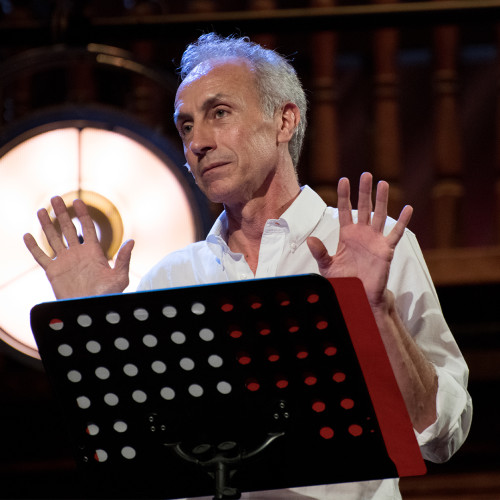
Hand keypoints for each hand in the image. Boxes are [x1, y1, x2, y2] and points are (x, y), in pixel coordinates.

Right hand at [24, 196, 133, 298]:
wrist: (91, 309)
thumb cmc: (108, 295)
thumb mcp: (119, 276)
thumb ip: (124, 259)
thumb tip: (132, 241)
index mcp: (93, 252)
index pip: (86, 227)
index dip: (82, 213)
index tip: (77, 200)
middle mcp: (78, 253)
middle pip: (67, 228)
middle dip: (62, 213)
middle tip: (55, 198)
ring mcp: (65, 261)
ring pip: (53, 239)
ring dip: (46, 225)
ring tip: (42, 210)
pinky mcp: (53, 271)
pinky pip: (41, 257)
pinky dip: (34, 247)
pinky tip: (27, 236)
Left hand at [307, 172, 412, 309]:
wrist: (357, 297)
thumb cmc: (342, 282)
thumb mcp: (327, 266)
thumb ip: (320, 252)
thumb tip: (310, 239)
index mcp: (346, 235)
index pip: (345, 211)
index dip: (344, 196)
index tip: (343, 180)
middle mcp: (361, 234)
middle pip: (363, 208)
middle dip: (364, 191)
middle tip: (366, 174)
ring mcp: (375, 240)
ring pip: (379, 215)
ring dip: (382, 200)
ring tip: (383, 183)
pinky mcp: (386, 250)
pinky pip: (396, 233)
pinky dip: (402, 221)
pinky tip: (408, 209)